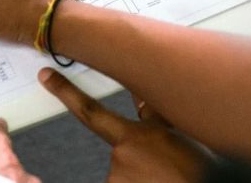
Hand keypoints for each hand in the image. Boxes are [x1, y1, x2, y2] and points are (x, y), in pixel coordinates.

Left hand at [39, 68, 208, 182]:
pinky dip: (138, 182)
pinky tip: (159, 180)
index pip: (91, 111)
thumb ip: (156, 117)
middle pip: (121, 152)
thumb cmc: (204, 172)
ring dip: (142, 176)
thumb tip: (141, 100)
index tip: (46, 78)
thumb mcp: (183, 135)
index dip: (66, 93)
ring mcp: (118, 178)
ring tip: (167, 177)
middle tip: (165, 170)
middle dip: (141, 159)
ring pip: (124, 173)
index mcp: (140, 136)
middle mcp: (123, 156)